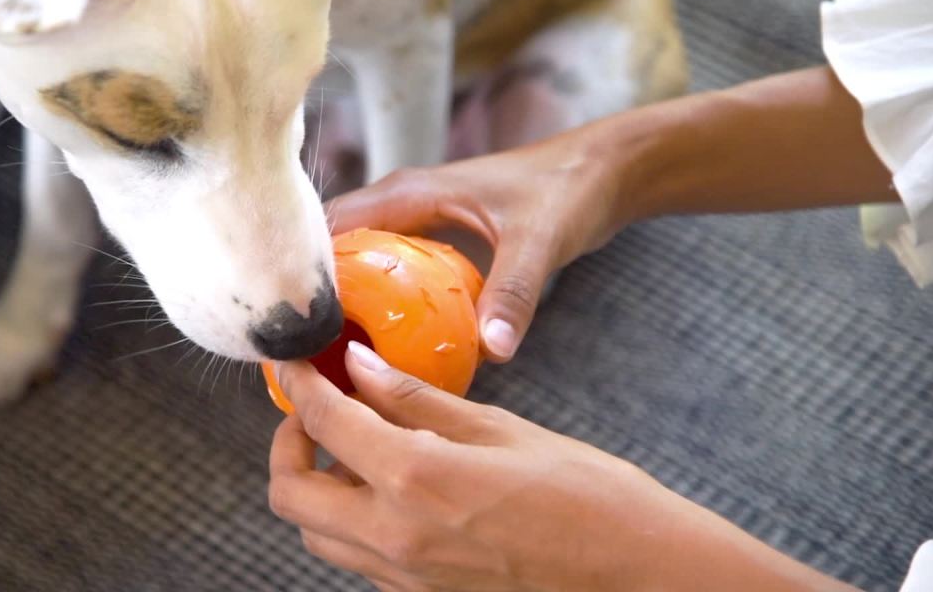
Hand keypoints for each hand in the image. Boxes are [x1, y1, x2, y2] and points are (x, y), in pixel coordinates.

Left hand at [268, 345, 858, 591]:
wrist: (643, 579)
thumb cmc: (591, 497)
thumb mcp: (502, 430)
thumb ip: (419, 400)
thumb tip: (361, 366)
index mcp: (415, 481)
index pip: (324, 423)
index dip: (300, 384)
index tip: (296, 362)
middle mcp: (395, 540)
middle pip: (291, 496)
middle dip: (289, 443)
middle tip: (318, 407)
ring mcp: (405, 580)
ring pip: (317, 535)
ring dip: (316, 485)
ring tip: (354, 444)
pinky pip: (359, 558)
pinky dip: (353, 519)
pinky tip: (392, 486)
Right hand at [328, 131, 629, 362]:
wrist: (605, 171)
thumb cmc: (569, 190)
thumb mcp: (539, 242)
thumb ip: (512, 292)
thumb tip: (492, 351)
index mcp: (406, 192)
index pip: (328, 227)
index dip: (301, 272)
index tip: (290, 326)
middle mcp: (400, 203)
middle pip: (332, 249)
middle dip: (313, 295)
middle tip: (298, 355)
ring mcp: (415, 221)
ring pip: (359, 262)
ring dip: (342, 301)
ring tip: (325, 358)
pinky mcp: (435, 241)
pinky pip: (390, 274)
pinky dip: (379, 304)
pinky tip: (381, 346)